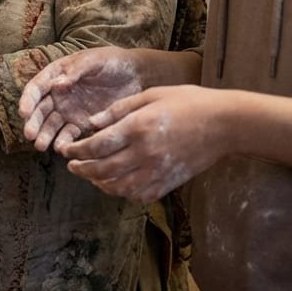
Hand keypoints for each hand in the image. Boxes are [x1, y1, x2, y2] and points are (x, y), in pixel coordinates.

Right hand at [19, 47, 143, 152]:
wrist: (135, 75)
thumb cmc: (111, 61)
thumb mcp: (93, 60)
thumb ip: (75, 71)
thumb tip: (56, 84)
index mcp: (56, 75)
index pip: (37, 88)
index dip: (28, 100)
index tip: (23, 112)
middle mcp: (58, 94)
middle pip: (40, 110)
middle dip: (33, 123)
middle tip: (30, 135)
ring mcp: (69, 110)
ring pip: (51, 125)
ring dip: (45, 135)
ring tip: (42, 146)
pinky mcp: (81, 123)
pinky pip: (69, 134)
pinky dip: (64, 142)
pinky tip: (62, 148)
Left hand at [60, 84, 232, 202]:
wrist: (224, 124)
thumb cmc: (188, 102)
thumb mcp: (150, 95)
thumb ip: (118, 110)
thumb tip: (90, 123)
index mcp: (139, 128)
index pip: (97, 145)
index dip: (77, 151)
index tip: (66, 150)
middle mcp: (145, 153)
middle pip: (103, 170)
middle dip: (82, 169)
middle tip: (71, 166)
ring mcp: (158, 171)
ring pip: (118, 187)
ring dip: (99, 183)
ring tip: (90, 175)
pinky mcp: (169, 182)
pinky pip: (138, 195)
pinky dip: (121, 192)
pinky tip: (115, 184)